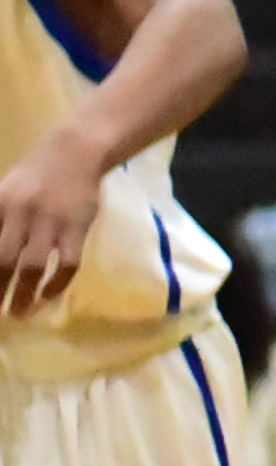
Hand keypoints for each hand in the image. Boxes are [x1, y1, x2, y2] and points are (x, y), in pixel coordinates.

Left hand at [0, 131, 102, 322]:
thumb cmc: (35, 175)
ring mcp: (50, 221)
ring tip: (19, 313)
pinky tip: (49, 295)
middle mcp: (19, 214)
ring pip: (32, 266)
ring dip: (23, 295)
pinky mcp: (77, 227)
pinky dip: (58, 283)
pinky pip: (67, 263)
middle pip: (1, 261)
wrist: (77, 152)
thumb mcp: (3, 193)